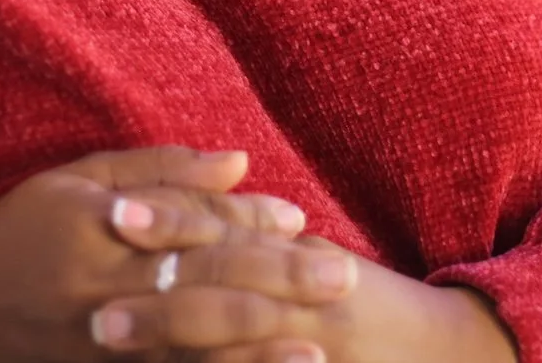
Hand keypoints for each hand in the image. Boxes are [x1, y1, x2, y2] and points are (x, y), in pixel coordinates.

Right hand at [0, 145, 357, 362]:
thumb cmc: (22, 226)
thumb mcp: (82, 179)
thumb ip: (165, 172)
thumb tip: (241, 161)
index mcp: (103, 235)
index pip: (193, 229)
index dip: (251, 224)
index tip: (301, 218)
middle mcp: (104, 296)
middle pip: (204, 291)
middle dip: (277, 286)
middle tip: (340, 278)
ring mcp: (99, 351)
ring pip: (188, 356)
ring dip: (255, 357)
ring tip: (316, 353)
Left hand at [90, 232, 518, 362]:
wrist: (446, 352)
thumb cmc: (368, 303)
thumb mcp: (315, 257)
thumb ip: (258, 229)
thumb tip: (202, 193)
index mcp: (295, 256)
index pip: (225, 229)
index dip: (171, 220)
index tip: (113, 215)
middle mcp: (305, 299)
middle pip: (222, 294)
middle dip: (158, 304)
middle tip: (95, 312)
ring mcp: (310, 347)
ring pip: (235, 348)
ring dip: (173, 352)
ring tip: (111, 348)